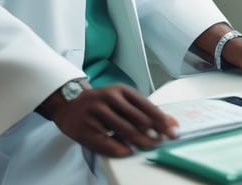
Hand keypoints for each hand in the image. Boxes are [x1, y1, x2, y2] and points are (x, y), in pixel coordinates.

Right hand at [44, 83, 177, 156]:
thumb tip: (170, 122)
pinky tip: (128, 151)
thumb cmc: (100, 103)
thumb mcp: (120, 99)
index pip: (146, 105)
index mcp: (120, 90)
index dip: (161, 119)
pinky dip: (119, 148)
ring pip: (124, 130)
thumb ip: (142, 110)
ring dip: (140, 141)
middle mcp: (108, 99)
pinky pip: (106, 142)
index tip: (172, 129)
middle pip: (137, 119)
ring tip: (150, 146)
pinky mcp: (86, 128)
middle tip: (163, 141)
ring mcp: (96, 113)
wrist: (68, 102)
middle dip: (154, 132)